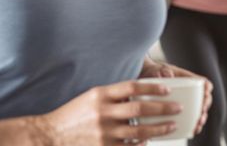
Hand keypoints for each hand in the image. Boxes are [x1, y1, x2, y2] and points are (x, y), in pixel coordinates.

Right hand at [34, 79, 180, 144]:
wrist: (49, 135)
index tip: (167, 89)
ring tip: (171, 125)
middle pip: (140, 109)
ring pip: (139, 131)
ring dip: (159, 129)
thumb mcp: (92, 97)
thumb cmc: (74, 115)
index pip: (132, 87)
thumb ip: (114, 94)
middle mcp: (103, 112)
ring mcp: (103, 133)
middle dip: (162, 109)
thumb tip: (141, 92)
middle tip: (177, 108)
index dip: (152, 87)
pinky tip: (149, 141)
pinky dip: (141, 144)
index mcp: (100, 95)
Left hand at [139, 60, 212, 135]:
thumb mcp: (159, 70)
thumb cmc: (155, 73)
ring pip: (199, 111)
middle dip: (205, 107)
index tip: (205, 93)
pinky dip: (193, 125)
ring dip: (201, 118)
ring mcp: (186, 102)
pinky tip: (192, 130)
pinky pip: (190, 119)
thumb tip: (169, 75)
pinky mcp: (179, 111)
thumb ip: (164, 71)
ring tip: (198, 124)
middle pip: (205, 99)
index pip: (204, 83)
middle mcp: (191, 92)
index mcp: (189, 79)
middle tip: (201, 113)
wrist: (146, 79)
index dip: (207, 88)